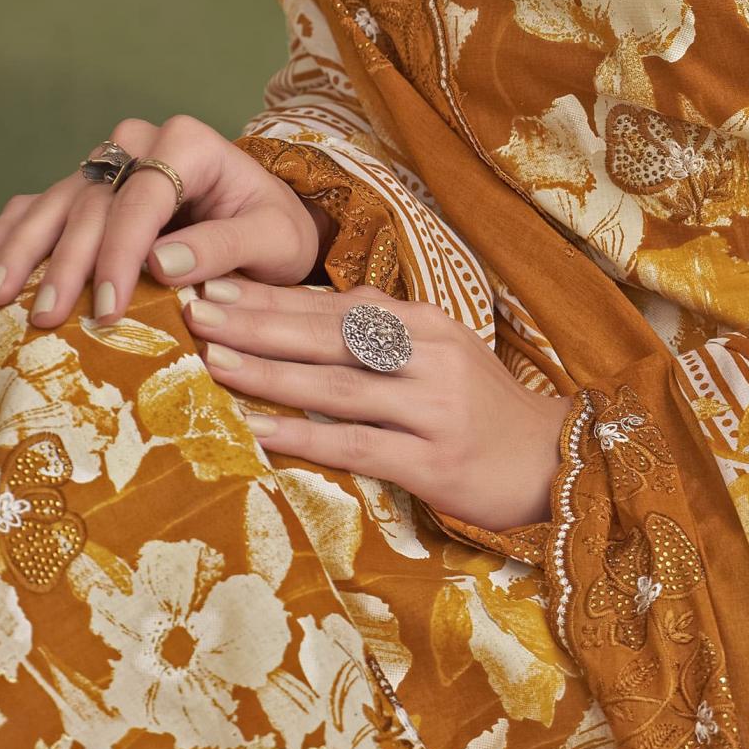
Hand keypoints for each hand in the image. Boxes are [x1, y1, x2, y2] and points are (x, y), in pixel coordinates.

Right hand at [0, 114, 328, 327]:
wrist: (267, 220)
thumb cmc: (274, 230)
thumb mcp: (273, 239)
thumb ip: (225, 246)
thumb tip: (163, 264)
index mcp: (188, 143)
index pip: (143, 198)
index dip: (121, 254)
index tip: (109, 308)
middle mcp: (140, 143)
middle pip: (92, 202)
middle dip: (65, 263)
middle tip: (45, 316)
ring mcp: (108, 162)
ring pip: (56, 202)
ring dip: (22, 249)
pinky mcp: (89, 186)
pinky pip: (40, 203)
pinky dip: (11, 232)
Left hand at [180, 277, 568, 532]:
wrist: (552, 464)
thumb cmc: (481, 411)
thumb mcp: (439, 357)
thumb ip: (381, 334)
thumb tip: (308, 310)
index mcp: (427, 323)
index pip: (338, 304)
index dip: (275, 296)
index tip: (215, 285)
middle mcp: (431, 355)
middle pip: (332, 334)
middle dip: (259, 321)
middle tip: (197, 310)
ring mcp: (434, 407)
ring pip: (339, 384)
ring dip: (271, 372)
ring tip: (213, 359)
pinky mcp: (435, 460)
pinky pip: (357, 444)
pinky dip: (304, 436)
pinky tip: (259, 431)